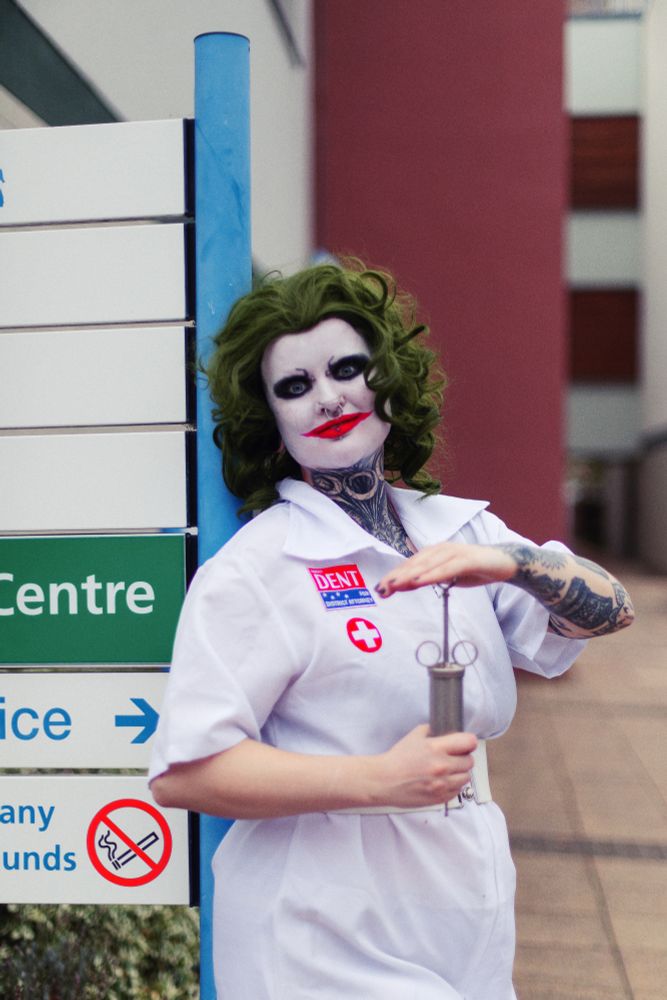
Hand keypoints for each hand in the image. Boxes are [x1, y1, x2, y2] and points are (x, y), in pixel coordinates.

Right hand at [372, 724, 476, 807]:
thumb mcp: (413, 737)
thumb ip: (431, 731)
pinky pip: (457, 791)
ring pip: (466, 777)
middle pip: (469, 761)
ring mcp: (442, 784)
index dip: (468, 742)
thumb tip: (443, 731)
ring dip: (460, 773)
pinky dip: (453, 786)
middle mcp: (442, 767)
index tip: (466, 743)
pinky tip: (442, 781)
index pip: (468, 742)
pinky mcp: (440, 798)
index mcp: (436, 748)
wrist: (384, 781)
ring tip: (448, 770)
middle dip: (463, 757)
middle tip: (455, 757)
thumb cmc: (397, 759)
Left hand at [375, 541, 516, 595]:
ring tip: (395, 585)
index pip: (411, 565)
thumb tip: (405, 585)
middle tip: (381, 589)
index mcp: (435, 553)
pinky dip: (433, 574)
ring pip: (428, 564)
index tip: (379, 588)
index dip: (395, 576)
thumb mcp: (448, 577)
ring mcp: (455, 552)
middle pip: (415, 564)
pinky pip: (447, 568)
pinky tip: (420, 581)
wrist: (506, 563)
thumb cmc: (474, 569)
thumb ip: (428, 579)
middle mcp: (442, 549)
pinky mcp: (468, 559)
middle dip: (397, 576)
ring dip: (410, 575)